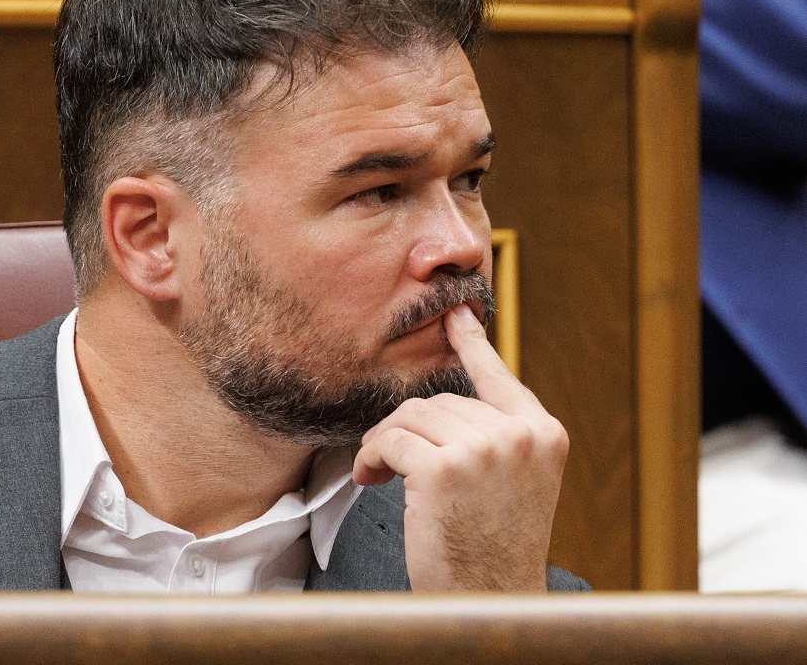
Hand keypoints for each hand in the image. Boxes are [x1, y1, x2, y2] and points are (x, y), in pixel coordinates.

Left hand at [352, 304, 568, 591]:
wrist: (490, 601)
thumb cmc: (492, 548)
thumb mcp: (512, 482)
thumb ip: (494, 436)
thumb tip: (448, 398)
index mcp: (543, 433)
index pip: (499, 375)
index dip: (471, 343)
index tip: (455, 314)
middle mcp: (521, 435)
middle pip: (440, 399)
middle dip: (408, 428)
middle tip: (389, 463)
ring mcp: (485, 449)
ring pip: (410, 415)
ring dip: (385, 442)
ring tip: (380, 472)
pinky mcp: (445, 468)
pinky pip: (390, 439)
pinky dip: (371, 457)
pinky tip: (371, 479)